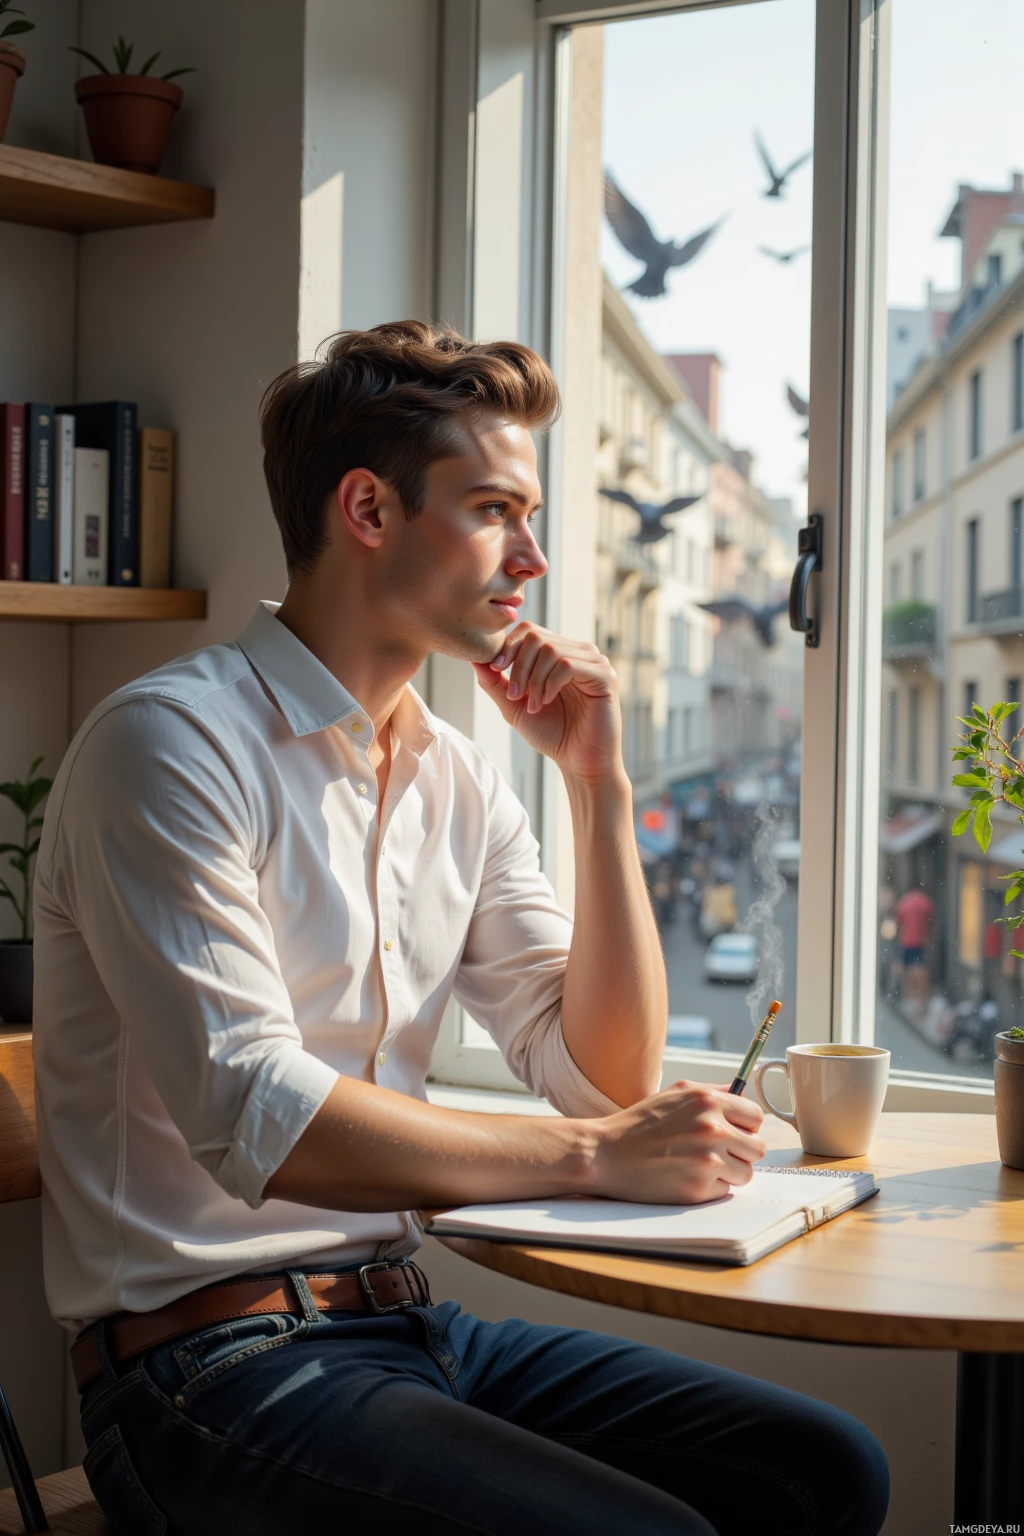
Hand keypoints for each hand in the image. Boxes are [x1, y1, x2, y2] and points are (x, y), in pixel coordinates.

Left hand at [472, 622, 622, 783]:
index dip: (508, 646)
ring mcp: (594, 662)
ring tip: (534, 705)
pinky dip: (550, 684)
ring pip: (551, 649)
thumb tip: (474, 659)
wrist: (579, 762)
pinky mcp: (605, 676)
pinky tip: (547, 702)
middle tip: (515, 695)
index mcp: (559, 654)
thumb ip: (495, 682)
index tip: (495, 670)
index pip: (529, 631)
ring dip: (533, 679)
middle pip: (536, 636)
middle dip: (518, 666)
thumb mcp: (514, 706)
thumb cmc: (552, 734)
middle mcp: (577, 652)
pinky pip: (568, 665)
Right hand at [591, 1080, 765, 1204]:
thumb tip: (742, 1095)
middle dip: (741, 1151)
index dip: (746, 1126)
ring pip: (746, 1172)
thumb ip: (713, 1093)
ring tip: (699, 1165)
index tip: (734, 1132)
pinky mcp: (699, 1189)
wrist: (607, 1154)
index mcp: (708, 1101)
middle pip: (757, 1147)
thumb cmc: (640, 1124)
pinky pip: (725, 1191)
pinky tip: (686, 1177)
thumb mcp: (676, 1094)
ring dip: (729, 1172)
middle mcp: (712, 1128)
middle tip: (717, 1152)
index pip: (756, 1116)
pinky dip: (710, 1188)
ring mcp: (707, 1160)